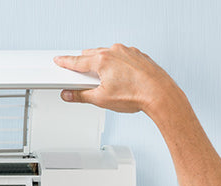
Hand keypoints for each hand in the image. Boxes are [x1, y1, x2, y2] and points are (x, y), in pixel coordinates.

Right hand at [54, 44, 181, 115]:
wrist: (160, 94)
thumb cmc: (136, 95)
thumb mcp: (102, 99)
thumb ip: (81, 96)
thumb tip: (69, 95)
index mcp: (102, 60)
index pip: (77, 61)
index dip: (65, 62)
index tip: (59, 60)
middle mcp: (115, 52)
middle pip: (91, 56)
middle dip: (86, 66)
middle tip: (85, 80)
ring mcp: (128, 52)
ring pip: (108, 55)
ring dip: (103, 65)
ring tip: (108, 84)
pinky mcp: (138, 56)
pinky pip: (122, 57)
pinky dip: (118, 66)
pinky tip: (122, 80)